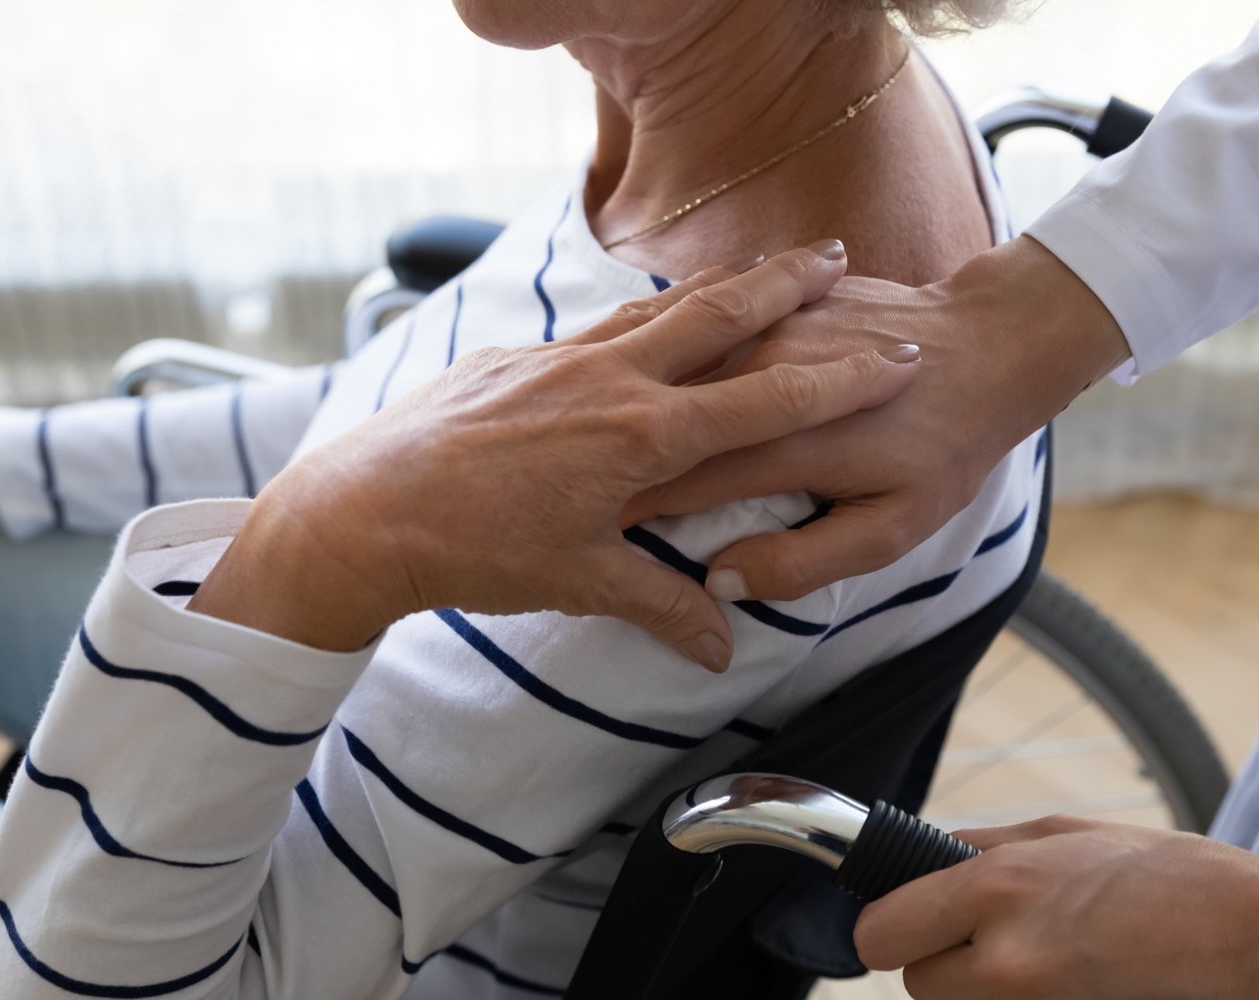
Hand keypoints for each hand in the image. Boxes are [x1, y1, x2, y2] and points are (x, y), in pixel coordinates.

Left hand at [188, 246, 921, 664]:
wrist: (365, 511)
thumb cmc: (476, 552)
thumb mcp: (581, 584)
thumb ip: (664, 606)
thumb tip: (722, 643)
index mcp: (642, 435)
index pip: (766, 400)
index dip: (838, 380)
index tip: (893, 357)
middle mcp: (610, 378)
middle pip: (719, 316)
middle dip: (786, 284)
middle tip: (838, 256)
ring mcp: (560, 355)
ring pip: (658, 306)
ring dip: (718, 287)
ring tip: (760, 271)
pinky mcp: (516, 354)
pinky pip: (599, 321)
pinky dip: (644, 310)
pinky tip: (651, 315)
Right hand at [629, 237, 1131, 601]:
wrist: (988, 344)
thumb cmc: (943, 446)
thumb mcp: (890, 530)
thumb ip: (803, 562)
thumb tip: (723, 582)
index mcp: (783, 445)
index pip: (676, 486)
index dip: (626, 515)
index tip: (593, 538)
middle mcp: (762, 377)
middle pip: (662, 424)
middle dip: (620, 459)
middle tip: (583, 490)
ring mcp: (766, 329)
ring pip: (674, 370)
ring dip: (640, 402)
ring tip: (605, 436)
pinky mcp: (774, 302)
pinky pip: (707, 333)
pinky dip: (679, 362)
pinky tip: (656, 382)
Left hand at [854, 816, 1258, 999]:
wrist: (1256, 937)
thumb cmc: (1172, 877)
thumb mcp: (1064, 831)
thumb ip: (980, 849)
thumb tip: (920, 858)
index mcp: (1000, 888)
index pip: (880, 932)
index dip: (893, 922)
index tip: (912, 915)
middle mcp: (1007, 958)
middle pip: (913, 983)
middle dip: (939, 959)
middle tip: (985, 937)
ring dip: (979, 986)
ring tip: (1039, 955)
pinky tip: (1065, 976)